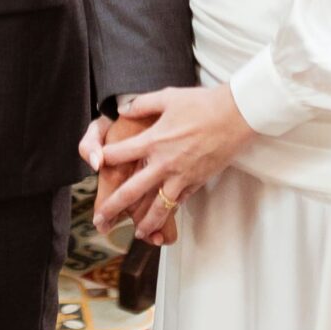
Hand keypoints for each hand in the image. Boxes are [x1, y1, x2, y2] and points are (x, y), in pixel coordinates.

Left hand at [93, 85, 255, 243]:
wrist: (235, 116)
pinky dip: (171, 212)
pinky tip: (165, 218)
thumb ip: (142, 104)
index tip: (95, 165)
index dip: (104, 159)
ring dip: (146, 221)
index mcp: (154, 141)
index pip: (120, 154)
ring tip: (138, 232)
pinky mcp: (197, 182)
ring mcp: (182, 176)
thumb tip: (122, 109)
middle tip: (100, 220)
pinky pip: (180, 202)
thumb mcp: (168, 97)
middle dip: (114, 206)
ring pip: (159, 206)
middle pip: (133, 191)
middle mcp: (164, 163)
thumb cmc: (202, 104)